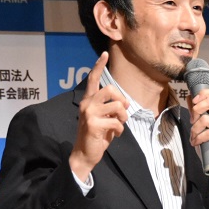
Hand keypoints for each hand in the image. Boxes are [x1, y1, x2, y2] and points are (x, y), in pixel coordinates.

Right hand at [69, 52, 129, 181]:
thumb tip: (124, 103)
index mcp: (88, 101)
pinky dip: (120, 130)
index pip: (93, 79)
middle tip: (123, 111)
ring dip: (123, 117)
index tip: (105, 54)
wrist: (85, 154)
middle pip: (110, 89)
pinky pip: (116, 122)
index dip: (98, 66)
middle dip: (122, 99)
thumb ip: (110, 108)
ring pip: (117, 106)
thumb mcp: (103, 119)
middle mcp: (86, 104)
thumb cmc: (96, 136)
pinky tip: (114, 135)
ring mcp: (89, 114)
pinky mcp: (94, 124)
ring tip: (120, 125)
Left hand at [188, 89, 208, 189]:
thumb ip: (196, 112)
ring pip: (206, 119)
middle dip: (196, 111)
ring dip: (195, 129)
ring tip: (194, 137)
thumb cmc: (208, 146)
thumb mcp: (199, 126)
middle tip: (192, 122)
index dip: (203, 94)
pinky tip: (196, 143)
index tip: (193, 102)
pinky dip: (199, 138)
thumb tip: (189, 98)